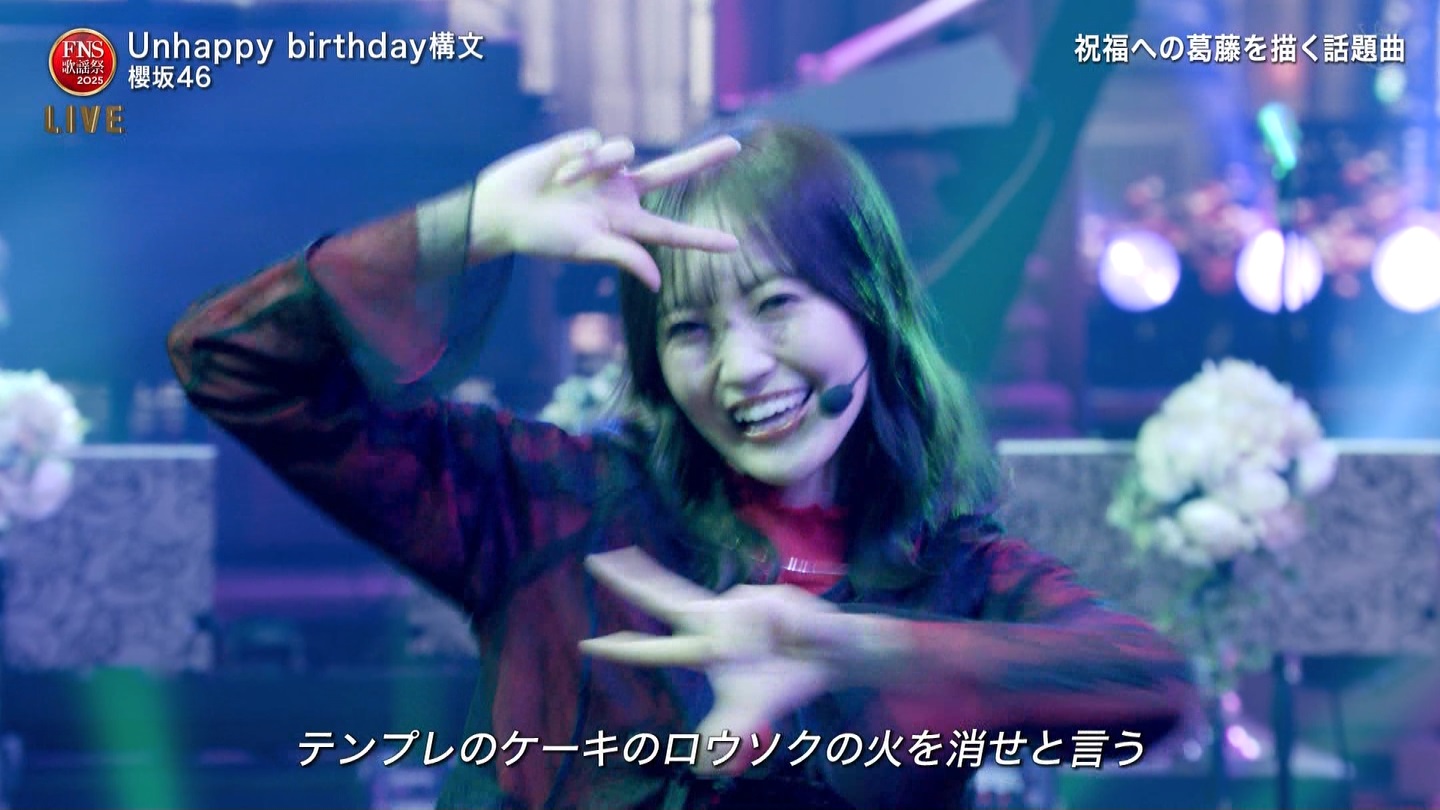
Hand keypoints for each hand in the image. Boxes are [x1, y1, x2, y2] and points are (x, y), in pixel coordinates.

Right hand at [468, 129, 741, 289]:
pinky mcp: (583, 146)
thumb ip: (624, 257)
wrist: (503, 210)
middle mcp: (621, 193)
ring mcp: (604, 169)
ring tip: (565, 182)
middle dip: (703, 157)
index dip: (702, 239)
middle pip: (672, 172)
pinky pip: (595, 142)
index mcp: (625, 223)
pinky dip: (576, 159)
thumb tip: (658, 282)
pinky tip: (556, 171)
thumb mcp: (586, 248)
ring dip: (597, 164)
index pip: (672, 231)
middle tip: (736, 145)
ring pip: (625, 150)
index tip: (734, 245)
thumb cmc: (542, 237)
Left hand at [579, 548, 853, 774]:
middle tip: (595, 561)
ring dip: (764, 642)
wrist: (830, 657)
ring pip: (736, 619)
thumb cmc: (783, 682)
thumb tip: (700, 767)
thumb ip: (723, 737)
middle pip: (662, 597)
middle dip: (630, 579)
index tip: (586, 645)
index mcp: (703, 649)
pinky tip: (799, 636)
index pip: (654, 650)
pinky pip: (773, 621)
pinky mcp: (765, 595)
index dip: (621, 648)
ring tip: (787, 652)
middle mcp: (713, 621)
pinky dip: (789, 635)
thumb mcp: (749, 717)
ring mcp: (737, 604)